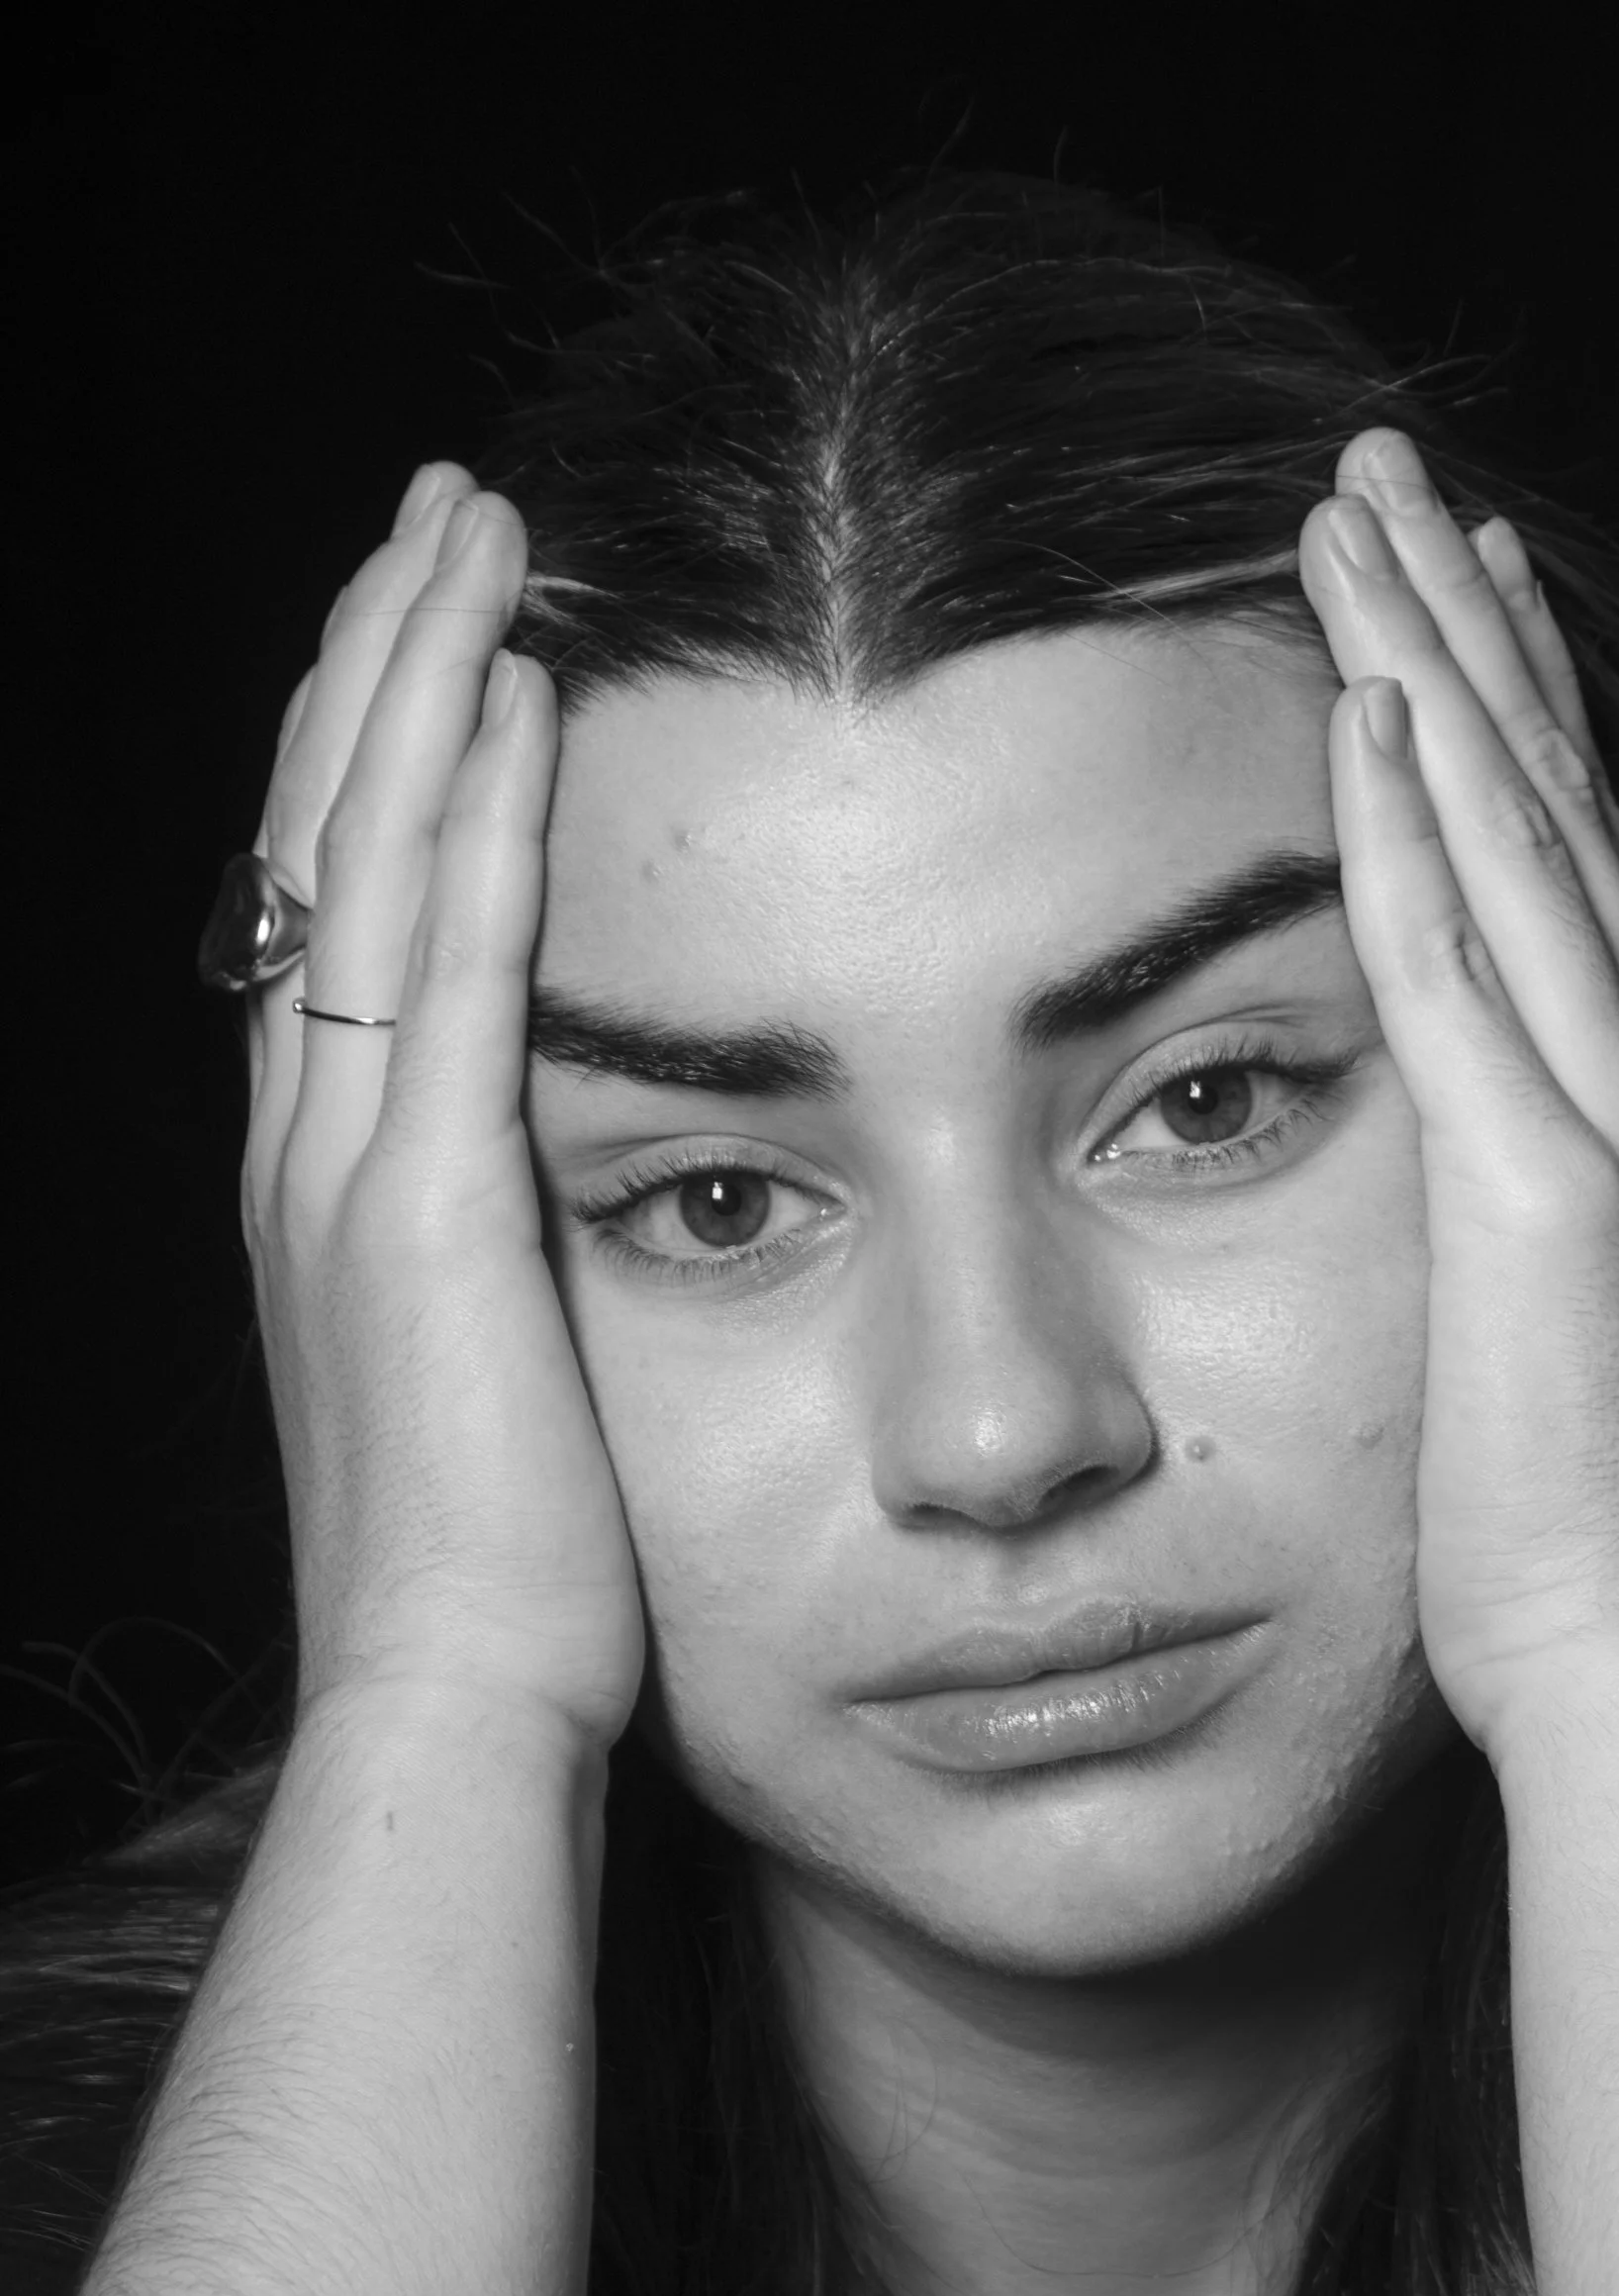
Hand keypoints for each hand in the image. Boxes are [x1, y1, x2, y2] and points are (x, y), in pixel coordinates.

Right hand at [243, 467, 644, 1747]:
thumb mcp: (494, 1386)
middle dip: (377, 664)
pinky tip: (516, 685)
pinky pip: (448, 962)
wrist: (449, 1711)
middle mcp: (307, 1149)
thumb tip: (569, 1201)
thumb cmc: (502, 1583)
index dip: (373, 762)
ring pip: (363, 861)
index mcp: (329, 1189)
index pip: (339, 919)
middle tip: (441, 519)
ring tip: (470, 528)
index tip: (437, 639)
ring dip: (414, 678)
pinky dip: (472, 810)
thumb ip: (505, 1267)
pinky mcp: (423, 1207)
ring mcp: (348, 1169)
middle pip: (321, 844)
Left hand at [1300, 431, 1618, 1761]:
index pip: (1583, 864)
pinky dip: (1406, 826)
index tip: (1459, 591)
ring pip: (1515, 839)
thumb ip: (1537, 1218)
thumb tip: (1479, 1173)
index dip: (1518, 713)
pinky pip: (1461, 965)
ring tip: (1348, 517)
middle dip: (1464, 624)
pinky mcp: (1552, 1191)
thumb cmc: (1587, 1549)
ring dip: (1425, 664)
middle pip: (1552, 803)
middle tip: (1389, 477)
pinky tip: (1353, 702)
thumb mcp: (1573, 1339)